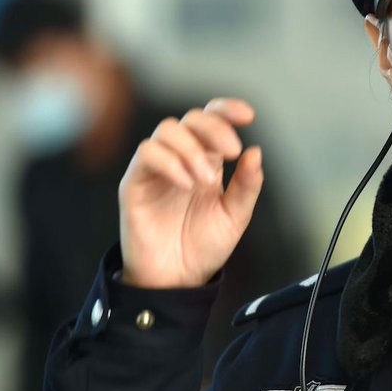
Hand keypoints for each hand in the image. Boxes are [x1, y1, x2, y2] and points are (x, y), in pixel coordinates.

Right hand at [118, 98, 263, 287]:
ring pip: (167, 130)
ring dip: (191, 149)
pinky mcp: (135, 183)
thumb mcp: (235, 216)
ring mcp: (156, 169)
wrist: (176, 280)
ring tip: (206, 179)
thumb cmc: (203, 247)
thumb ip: (247, 185)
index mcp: (207, 161)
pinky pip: (147, 154)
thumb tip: (256, 152)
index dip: (227, 110)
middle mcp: (181, 159)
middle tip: (232, 151)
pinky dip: (169, 162)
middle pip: (191, 119)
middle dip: (214, 128)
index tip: (248, 116)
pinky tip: (186, 184)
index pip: (212, 120)